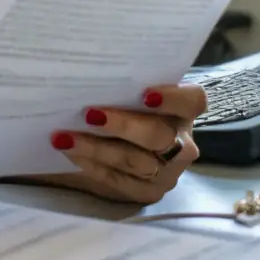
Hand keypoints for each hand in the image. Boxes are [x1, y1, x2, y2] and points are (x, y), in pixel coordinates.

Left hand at [46, 84, 206, 204]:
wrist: (123, 148)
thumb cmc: (127, 110)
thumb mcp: (132, 97)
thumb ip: (124, 87)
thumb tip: (86, 66)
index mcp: (184, 111)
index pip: (193, 101)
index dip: (173, 97)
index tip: (144, 93)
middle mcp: (183, 144)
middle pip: (159, 135)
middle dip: (122, 125)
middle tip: (89, 114)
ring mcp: (168, 173)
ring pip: (135, 161)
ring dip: (97, 147)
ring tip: (66, 136)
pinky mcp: (149, 192)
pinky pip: (119, 180)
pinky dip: (92, 165)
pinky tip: (71, 152)